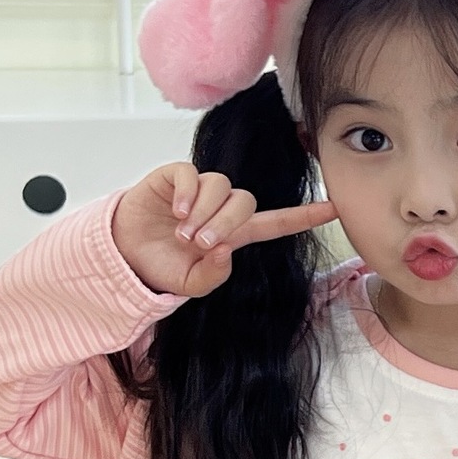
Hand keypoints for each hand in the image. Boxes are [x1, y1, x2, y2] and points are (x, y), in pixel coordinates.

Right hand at [113, 161, 337, 298]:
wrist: (124, 254)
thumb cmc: (162, 267)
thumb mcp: (190, 284)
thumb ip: (213, 275)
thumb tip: (226, 251)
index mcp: (234, 235)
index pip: (275, 222)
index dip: (303, 216)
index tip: (333, 209)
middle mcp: (220, 209)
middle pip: (245, 201)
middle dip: (227, 223)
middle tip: (201, 244)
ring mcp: (198, 191)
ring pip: (221, 186)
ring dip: (205, 211)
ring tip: (184, 232)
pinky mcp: (174, 177)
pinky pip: (191, 173)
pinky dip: (187, 192)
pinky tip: (176, 210)